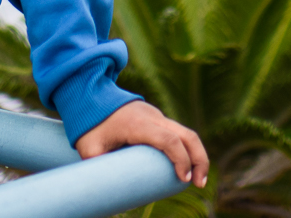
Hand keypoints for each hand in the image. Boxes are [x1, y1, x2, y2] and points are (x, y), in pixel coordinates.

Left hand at [76, 101, 207, 186]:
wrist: (91, 97)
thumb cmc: (90, 126)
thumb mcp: (90, 148)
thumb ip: (98, 168)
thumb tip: (105, 192)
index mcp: (138, 124)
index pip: (168, 139)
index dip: (180, 159)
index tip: (184, 179)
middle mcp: (153, 117)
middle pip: (187, 135)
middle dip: (199, 159)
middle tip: (199, 184)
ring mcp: (157, 116)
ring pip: (187, 133)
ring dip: (198, 155)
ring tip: (198, 180)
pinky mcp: (158, 120)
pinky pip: (179, 132)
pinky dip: (189, 149)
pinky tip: (190, 166)